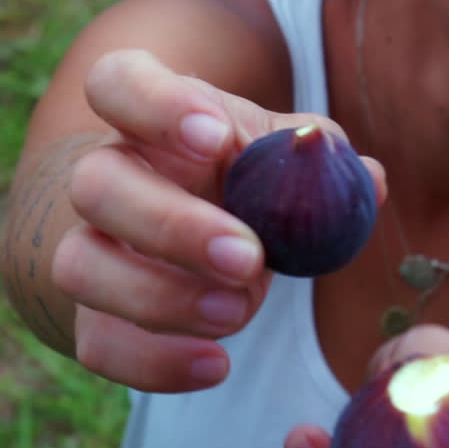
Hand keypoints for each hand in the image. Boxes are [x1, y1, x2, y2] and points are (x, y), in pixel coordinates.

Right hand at [51, 49, 383, 392]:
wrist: (181, 227)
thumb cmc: (237, 177)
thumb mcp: (277, 153)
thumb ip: (319, 161)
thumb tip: (368, 180)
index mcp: (143, 113)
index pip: (118, 83)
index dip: (157, 106)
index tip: (216, 138)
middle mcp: (101, 174)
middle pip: (94, 184)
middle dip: (171, 225)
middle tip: (247, 257)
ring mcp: (86, 246)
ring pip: (79, 266)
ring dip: (160, 297)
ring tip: (237, 314)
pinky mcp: (92, 315)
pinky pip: (96, 344)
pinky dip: (154, 362)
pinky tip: (215, 364)